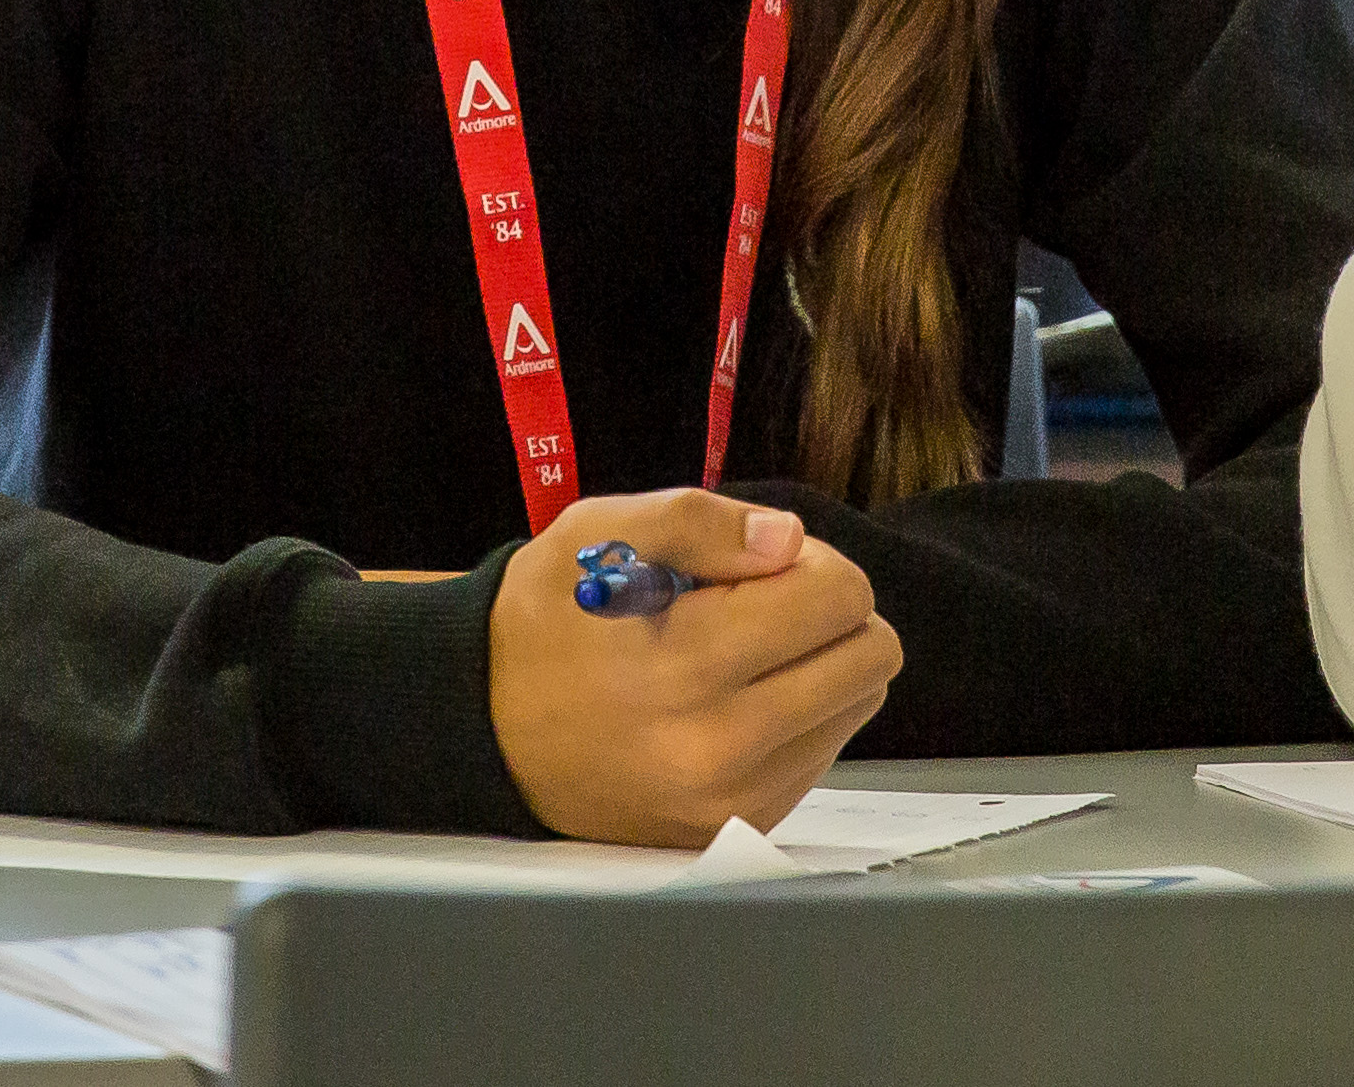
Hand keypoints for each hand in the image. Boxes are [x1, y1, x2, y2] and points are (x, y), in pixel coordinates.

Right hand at [491, 489, 900, 846]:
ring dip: (818, 667)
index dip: (812, 562)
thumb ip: (701, 523)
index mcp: (691, 666)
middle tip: (760, 604)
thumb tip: (789, 542)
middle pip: (870, 657)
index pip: (841, 599)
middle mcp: (720, 747)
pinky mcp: (733, 829)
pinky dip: (797, 718)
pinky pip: (820, 756)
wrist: (482, 729)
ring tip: (740, 654)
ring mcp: (730, 802)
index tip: (759, 566)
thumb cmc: (545, 625)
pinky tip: (730, 701)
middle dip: (828, 613)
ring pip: (856, 707)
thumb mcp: (600, 533)